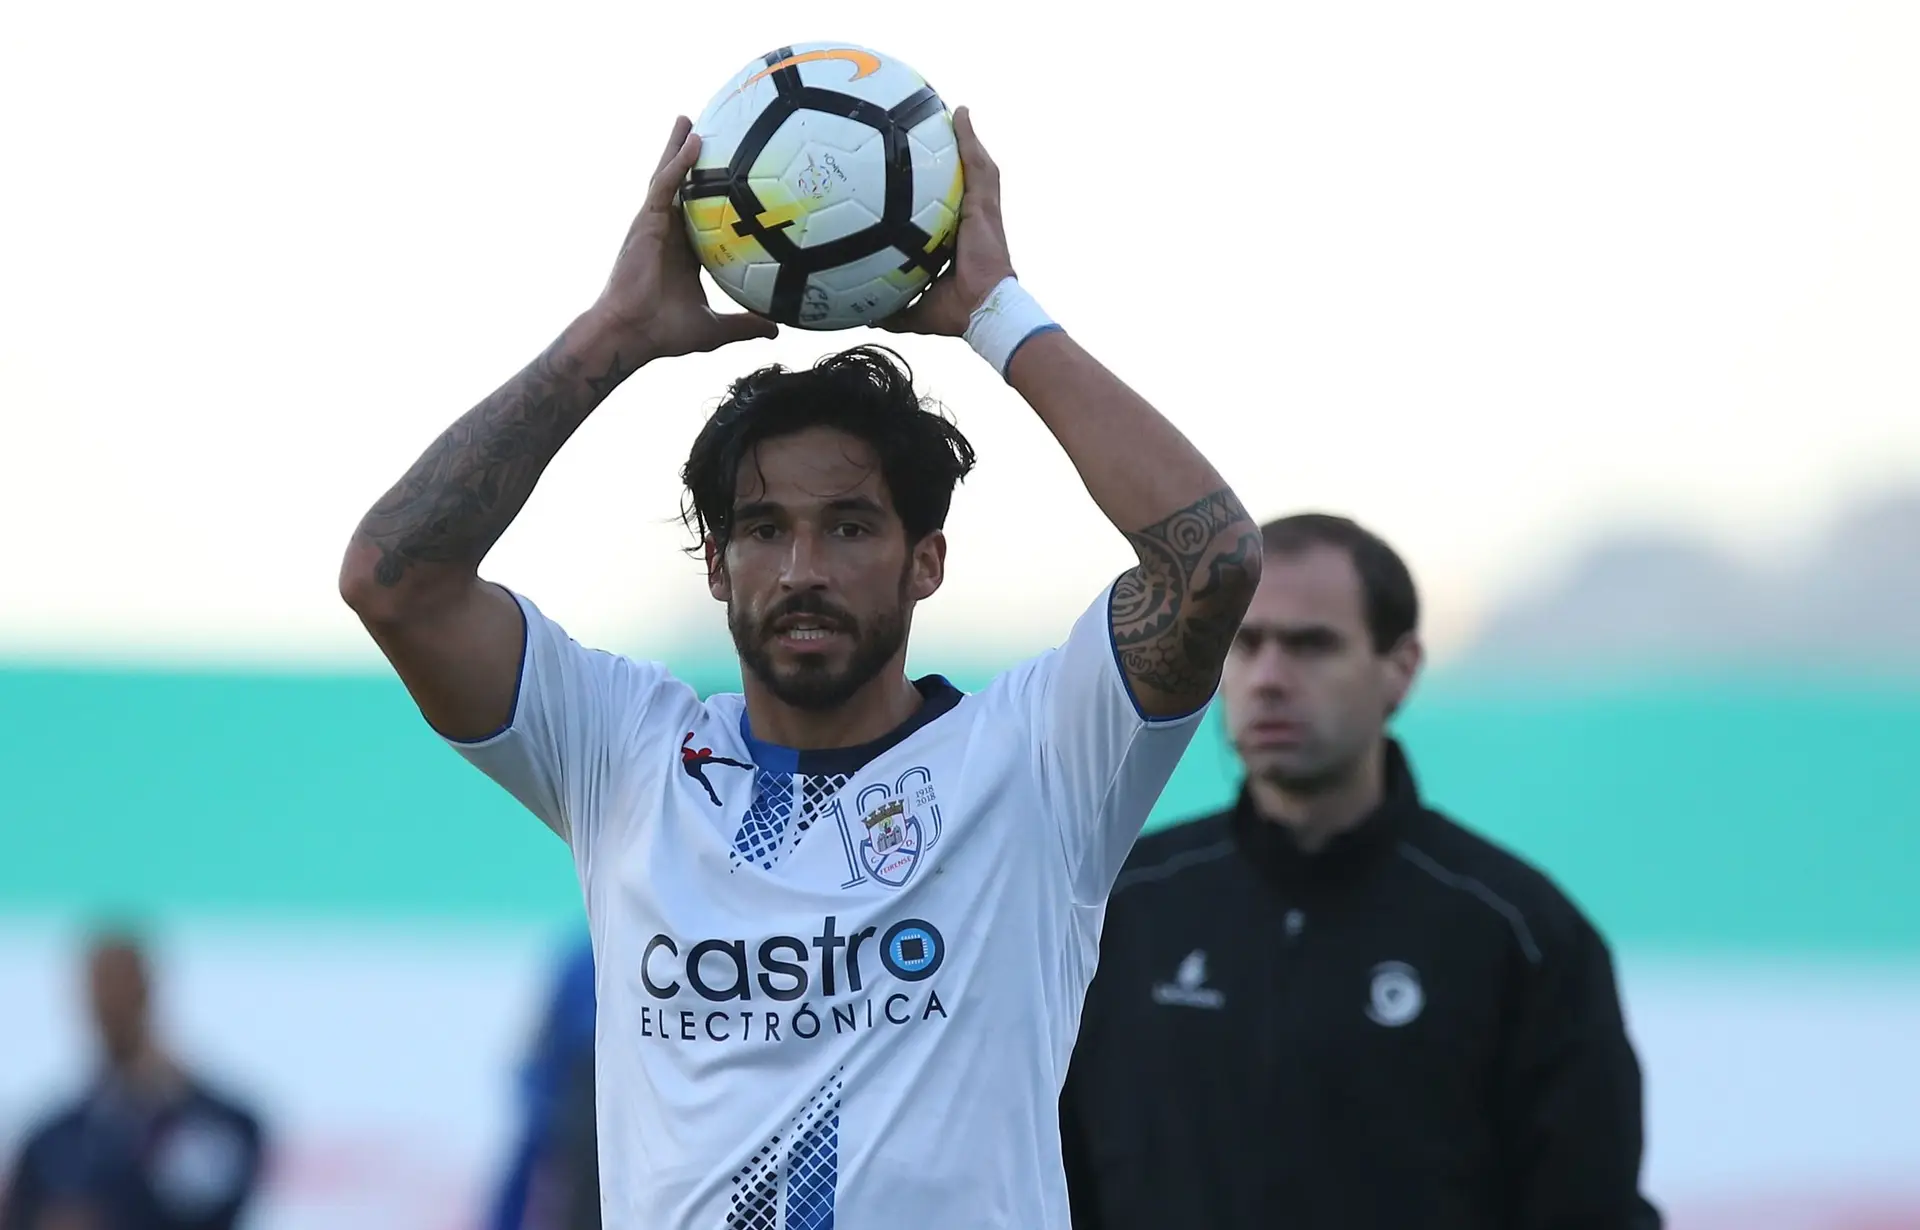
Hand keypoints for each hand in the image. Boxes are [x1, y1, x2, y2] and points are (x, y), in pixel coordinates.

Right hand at [590, 117, 778, 358]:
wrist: (632, 333)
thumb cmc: (664, 332)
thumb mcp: (714, 328)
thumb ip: (745, 325)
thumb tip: (776, 330)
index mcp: (684, 253)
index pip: (701, 217)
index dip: (712, 198)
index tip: (731, 180)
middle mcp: (669, 234)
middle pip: (681, 189)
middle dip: (689, 162)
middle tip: (704, 132)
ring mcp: (655, 224)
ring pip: (669, 178)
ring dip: (678, 148)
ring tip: (688, 120)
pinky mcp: (646, 221)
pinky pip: (664, 185)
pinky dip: (678, 163)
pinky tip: (692, 141)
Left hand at [881, 107, 1017, 336]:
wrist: (981, 310)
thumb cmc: (957, 312)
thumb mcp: (917, 309)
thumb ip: (893, 308)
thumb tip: (865, 316)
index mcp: (957, 241)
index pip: (946, 210)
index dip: (937, 193)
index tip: (923, 177)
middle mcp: (970, 221)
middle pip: (963, 181)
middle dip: (956, 155)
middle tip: (938, 130)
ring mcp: (981, 210)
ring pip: (974, 166)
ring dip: (966, 138)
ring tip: (952, 111)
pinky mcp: (986, 204)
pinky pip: (978, 165)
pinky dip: (969, 137)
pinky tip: (959, 113)